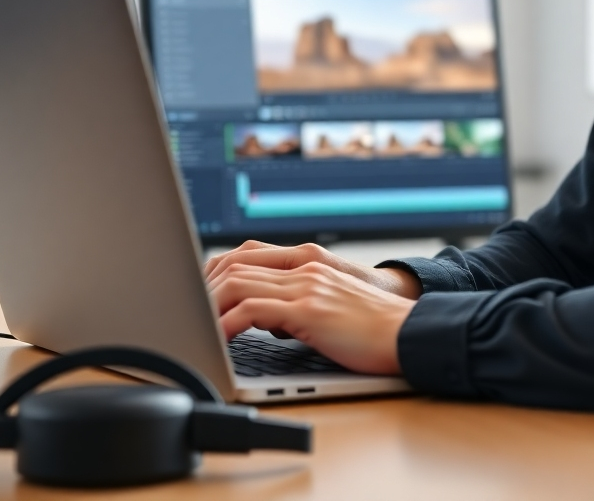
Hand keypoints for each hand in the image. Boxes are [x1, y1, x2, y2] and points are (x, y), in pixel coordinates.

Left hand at [208, 254, 416, 374]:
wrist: (410, 332)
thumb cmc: (375, 328)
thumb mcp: (331, 306)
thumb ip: (298, 304)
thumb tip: (265, 321)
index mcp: (310, 262)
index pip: (248, 253)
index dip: (215, 270)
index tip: (196, 292)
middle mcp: (306, 267)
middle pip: (236, 264)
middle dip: (202, 287)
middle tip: (183, 312)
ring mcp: (307, 285)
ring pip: (238, 283)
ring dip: (207, 305)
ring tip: (191, 327)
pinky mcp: (309, 310)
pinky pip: (251, 311)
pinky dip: (225, 324)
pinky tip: (215, 341)